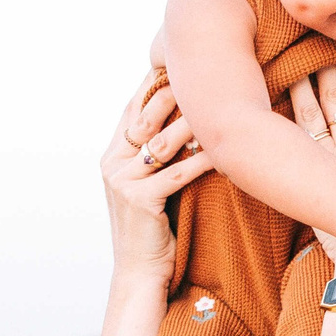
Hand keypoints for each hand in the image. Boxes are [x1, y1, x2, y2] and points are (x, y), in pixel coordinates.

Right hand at [103, 79, 210, 284]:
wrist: (139, 272)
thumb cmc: (151, 229)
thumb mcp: (146, 185)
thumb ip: (153, 156)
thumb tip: (184, 123)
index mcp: (111, 156)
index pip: (131, 109)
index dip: (151, 85)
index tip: (175, 62)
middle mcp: (112, 164)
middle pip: (145, 118)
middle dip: (172, 93)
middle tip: (200, 73)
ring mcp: (123, 182)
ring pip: (162, 141)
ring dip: (191, 120)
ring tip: (217, 101)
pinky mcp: (141, 201)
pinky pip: (178, 172)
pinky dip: (203, 159)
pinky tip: (224, 149)